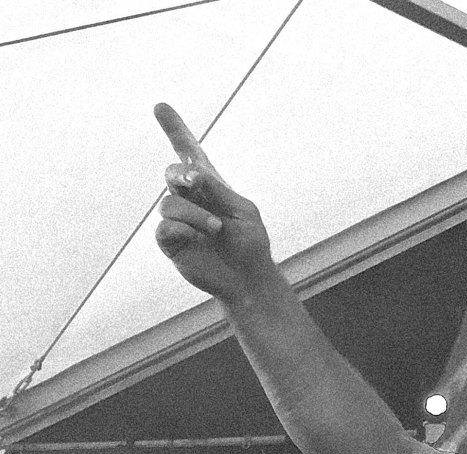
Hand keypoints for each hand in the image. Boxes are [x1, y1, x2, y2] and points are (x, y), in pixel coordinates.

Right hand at [153, 103, 276, 300]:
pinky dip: (185, 228)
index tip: (160, 106)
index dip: (175, 130)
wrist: (248, 278)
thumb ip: (218, 190)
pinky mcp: (170, 241)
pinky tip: (200, 236)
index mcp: (211, 186)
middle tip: (196, 182)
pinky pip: (165, 227)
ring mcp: (178, 219)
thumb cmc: (250, 244)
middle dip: (182, 174)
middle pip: (172, 172)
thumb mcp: (244, 211)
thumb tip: (191, 174)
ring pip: (170, 203)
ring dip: (196, 213)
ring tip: (217, 228)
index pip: (189, 153)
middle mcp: (190, 199)